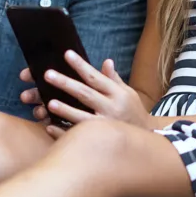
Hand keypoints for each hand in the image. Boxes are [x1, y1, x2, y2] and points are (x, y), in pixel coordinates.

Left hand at [22, 53, 150, 136]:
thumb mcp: (128, 93)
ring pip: (82, 117)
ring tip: (48, 103)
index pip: (95, 77)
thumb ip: (114, 79)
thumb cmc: (133, 112)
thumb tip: (106, 61)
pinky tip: (49, 127)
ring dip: (65, 110)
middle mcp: (111, 108)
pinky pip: (79, 137)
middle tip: (47, 74)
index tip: (66, 54)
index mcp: (116, 93)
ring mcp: (105, 126)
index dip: (80, 65)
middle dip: (66, 83)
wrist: (148, 139)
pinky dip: (63, 132)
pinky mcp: (99, 141)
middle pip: (85, 94)